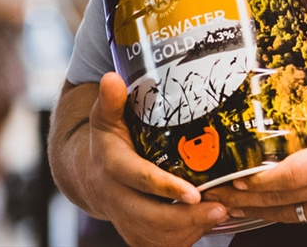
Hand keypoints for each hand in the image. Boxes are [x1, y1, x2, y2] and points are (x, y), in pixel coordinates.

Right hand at [83, 72, 230, 246]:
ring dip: (189, 229)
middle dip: (186, 217)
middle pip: (150, 216)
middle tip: (220, 207)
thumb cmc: (107, 142)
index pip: (139, 179)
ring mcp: (124, 220)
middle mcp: (115, 198)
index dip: (166, 187)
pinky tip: (203, 224)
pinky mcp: (133, 234)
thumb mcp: (106, 119)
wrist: (86, 176)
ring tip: (220, 212)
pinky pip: (157, 245)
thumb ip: (111, 101)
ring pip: (156, 236)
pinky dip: (181, 240)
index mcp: (112, 167)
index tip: (193, 192)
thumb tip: (110, 76)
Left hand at [207, 57, 306, 231]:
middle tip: (213, 193)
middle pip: (278, 200)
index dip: (257, 179)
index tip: (232, 176)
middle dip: (242, 198)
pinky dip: (287, 214)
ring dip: (259, 210)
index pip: (288, 175)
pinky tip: (273, 208)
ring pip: (288, 215)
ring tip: (230, 205)